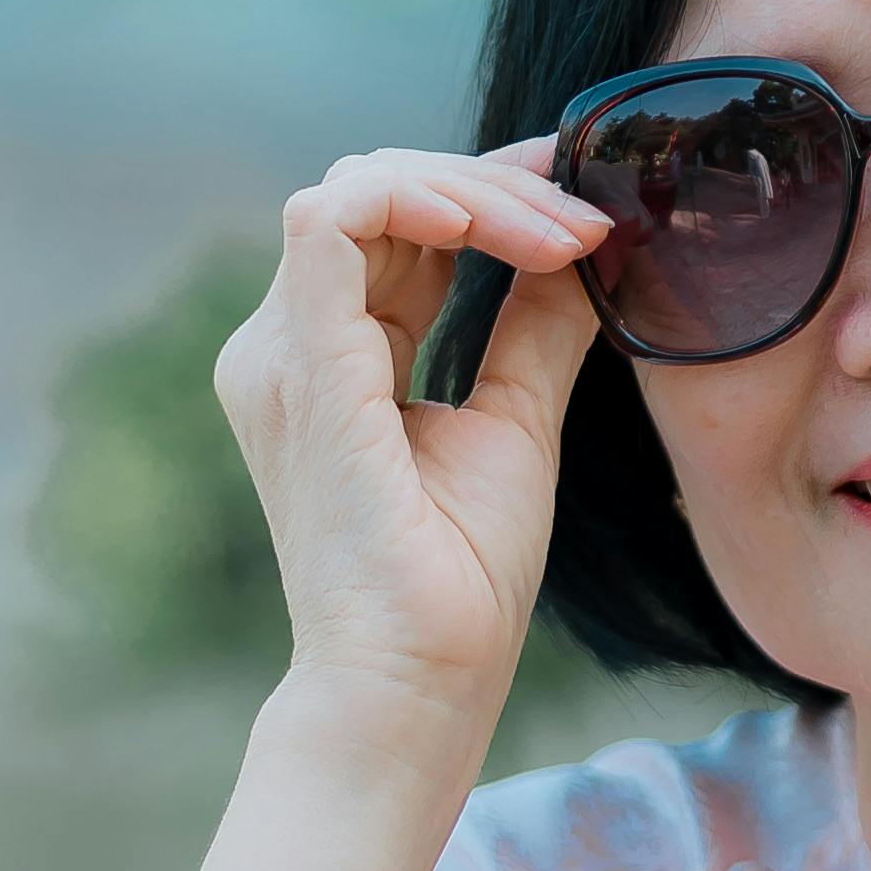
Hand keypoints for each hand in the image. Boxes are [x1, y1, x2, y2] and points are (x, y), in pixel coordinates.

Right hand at [211, 136, 618, 737]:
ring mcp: (281, 355)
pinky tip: (488, 225)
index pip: (395, 225)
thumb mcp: (515, 422)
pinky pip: (330, 222)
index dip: (489, 194)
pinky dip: (413, 199)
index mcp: (328, 358)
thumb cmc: (460, 586)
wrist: (420, 683)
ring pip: (358, 190)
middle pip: (378, 193)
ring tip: (565, 235)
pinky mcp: (300, 370)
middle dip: (494, 186)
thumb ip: (534, 329)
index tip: (582, 204)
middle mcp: (286, 347)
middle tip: (590, 222)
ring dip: (474, 192)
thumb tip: (583, 253)